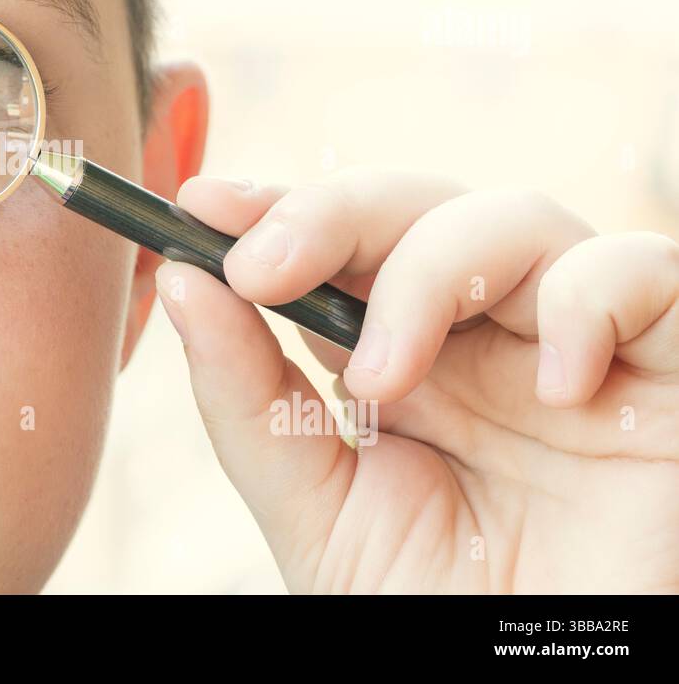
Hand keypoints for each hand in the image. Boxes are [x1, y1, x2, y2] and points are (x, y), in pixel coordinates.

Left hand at [155, 169, 678, 591]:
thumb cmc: (432, 609)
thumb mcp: (313, 509)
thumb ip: (247, 401)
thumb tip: (182, 282)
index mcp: (399, 354)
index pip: (339, 244)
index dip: (277, 207)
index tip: (200, 204)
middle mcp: (484, 335)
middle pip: (417, 205)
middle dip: (331, 215)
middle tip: (259, 269)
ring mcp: (571, 345)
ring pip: (516, 216)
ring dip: (430, 273)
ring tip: (383, 383)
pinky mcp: (667, 368)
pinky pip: (642, 271)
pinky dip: (586, 301)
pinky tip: (548, 391)